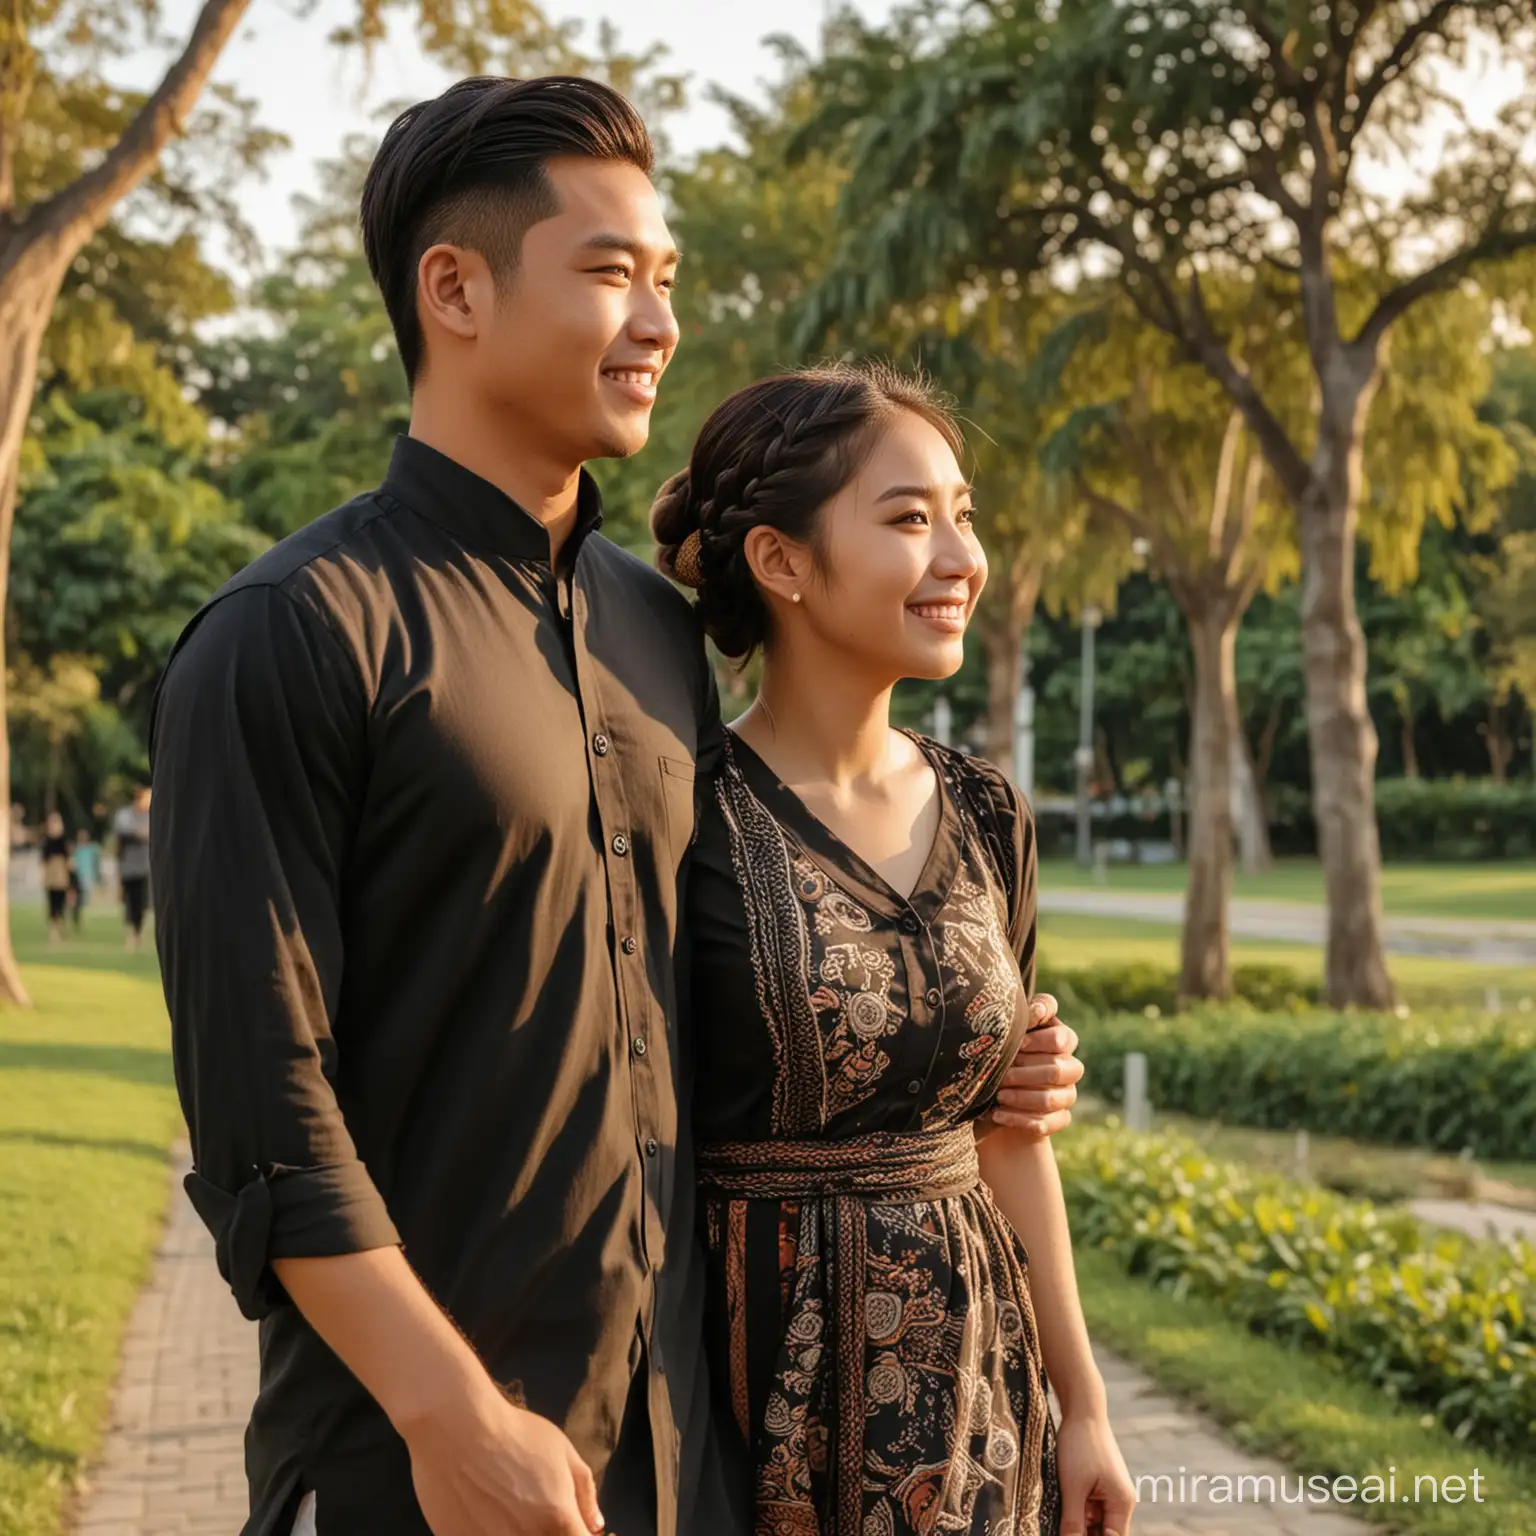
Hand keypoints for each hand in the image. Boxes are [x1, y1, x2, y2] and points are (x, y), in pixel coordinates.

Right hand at [404, 1386, 604, 1535]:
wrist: (456, 1429)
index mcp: (556, 1520)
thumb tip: (594, 1523)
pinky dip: (488, 1531)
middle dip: (551, 1531)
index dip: (583, 1534)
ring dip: (518, 1530)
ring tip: (507, 1506)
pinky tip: (482, 1511)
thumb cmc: (513, 1433)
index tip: (578, 1526)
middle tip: (536, 1508)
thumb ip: (583, 1491)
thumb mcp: (562, 1451)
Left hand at [992, 993, 1082, 1137]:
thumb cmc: (999, 1055)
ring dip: (1022, 1098)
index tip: (1018, 1044)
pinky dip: (1020, 1119)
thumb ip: (1024, 1017)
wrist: (992, 1098)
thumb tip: (1037, 1011)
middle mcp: (1069, 1066)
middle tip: (1001, 1076)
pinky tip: (999, 1115)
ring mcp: (1067, 1094)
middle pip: (1058, 1069)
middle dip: (1026, 1073)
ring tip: (998, 1096)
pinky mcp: (1060, 1118)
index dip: (1040, 1041)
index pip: (1063, 1038)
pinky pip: (1046, 1122)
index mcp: (1060, 1039)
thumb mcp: (1006, 1033)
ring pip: (1052, 1098)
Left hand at [1056, 1410, 1137, 1535]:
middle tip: (1062, 1528)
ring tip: (1060, 1514)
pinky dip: (1075, 1511)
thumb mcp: (1072, 1487)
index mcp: (1121, 1504)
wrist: (1082, 1409)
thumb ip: (1072, 1523)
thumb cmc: (1079, 1445)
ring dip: (1077, 1523)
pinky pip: (1087, 1508)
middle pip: (1103, 1532)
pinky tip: (1060, 1508)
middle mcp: (1120, 1501)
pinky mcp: (1097, 1484)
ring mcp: (1108, 1492)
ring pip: (1093, 1522)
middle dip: (1083, 1532)